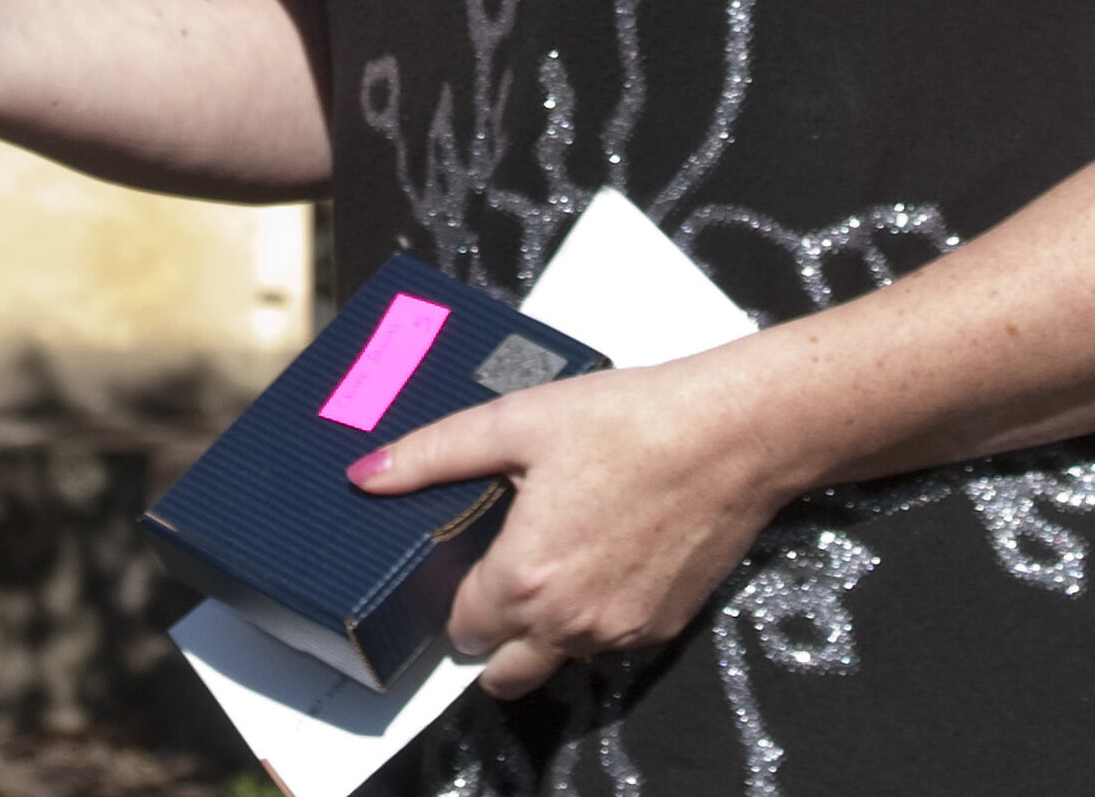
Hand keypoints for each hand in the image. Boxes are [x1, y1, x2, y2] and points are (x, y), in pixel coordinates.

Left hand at [347, 350, 792, 698]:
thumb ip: (434, 454)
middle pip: (502, 673)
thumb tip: (363, 474)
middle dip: (493, 634)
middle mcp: (568, 626)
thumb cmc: (625, 420)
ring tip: (560, 556)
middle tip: (506, 571)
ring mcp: (619, 637)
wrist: (731, 435)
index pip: (461, 627)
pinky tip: (608, 556)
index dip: (459, 592)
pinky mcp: (662, 631)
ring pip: (557, 662)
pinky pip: (609, 647)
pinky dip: (597, 621)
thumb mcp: (518, 422)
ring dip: (546, 632)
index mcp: (524, 580)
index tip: (473, 554)